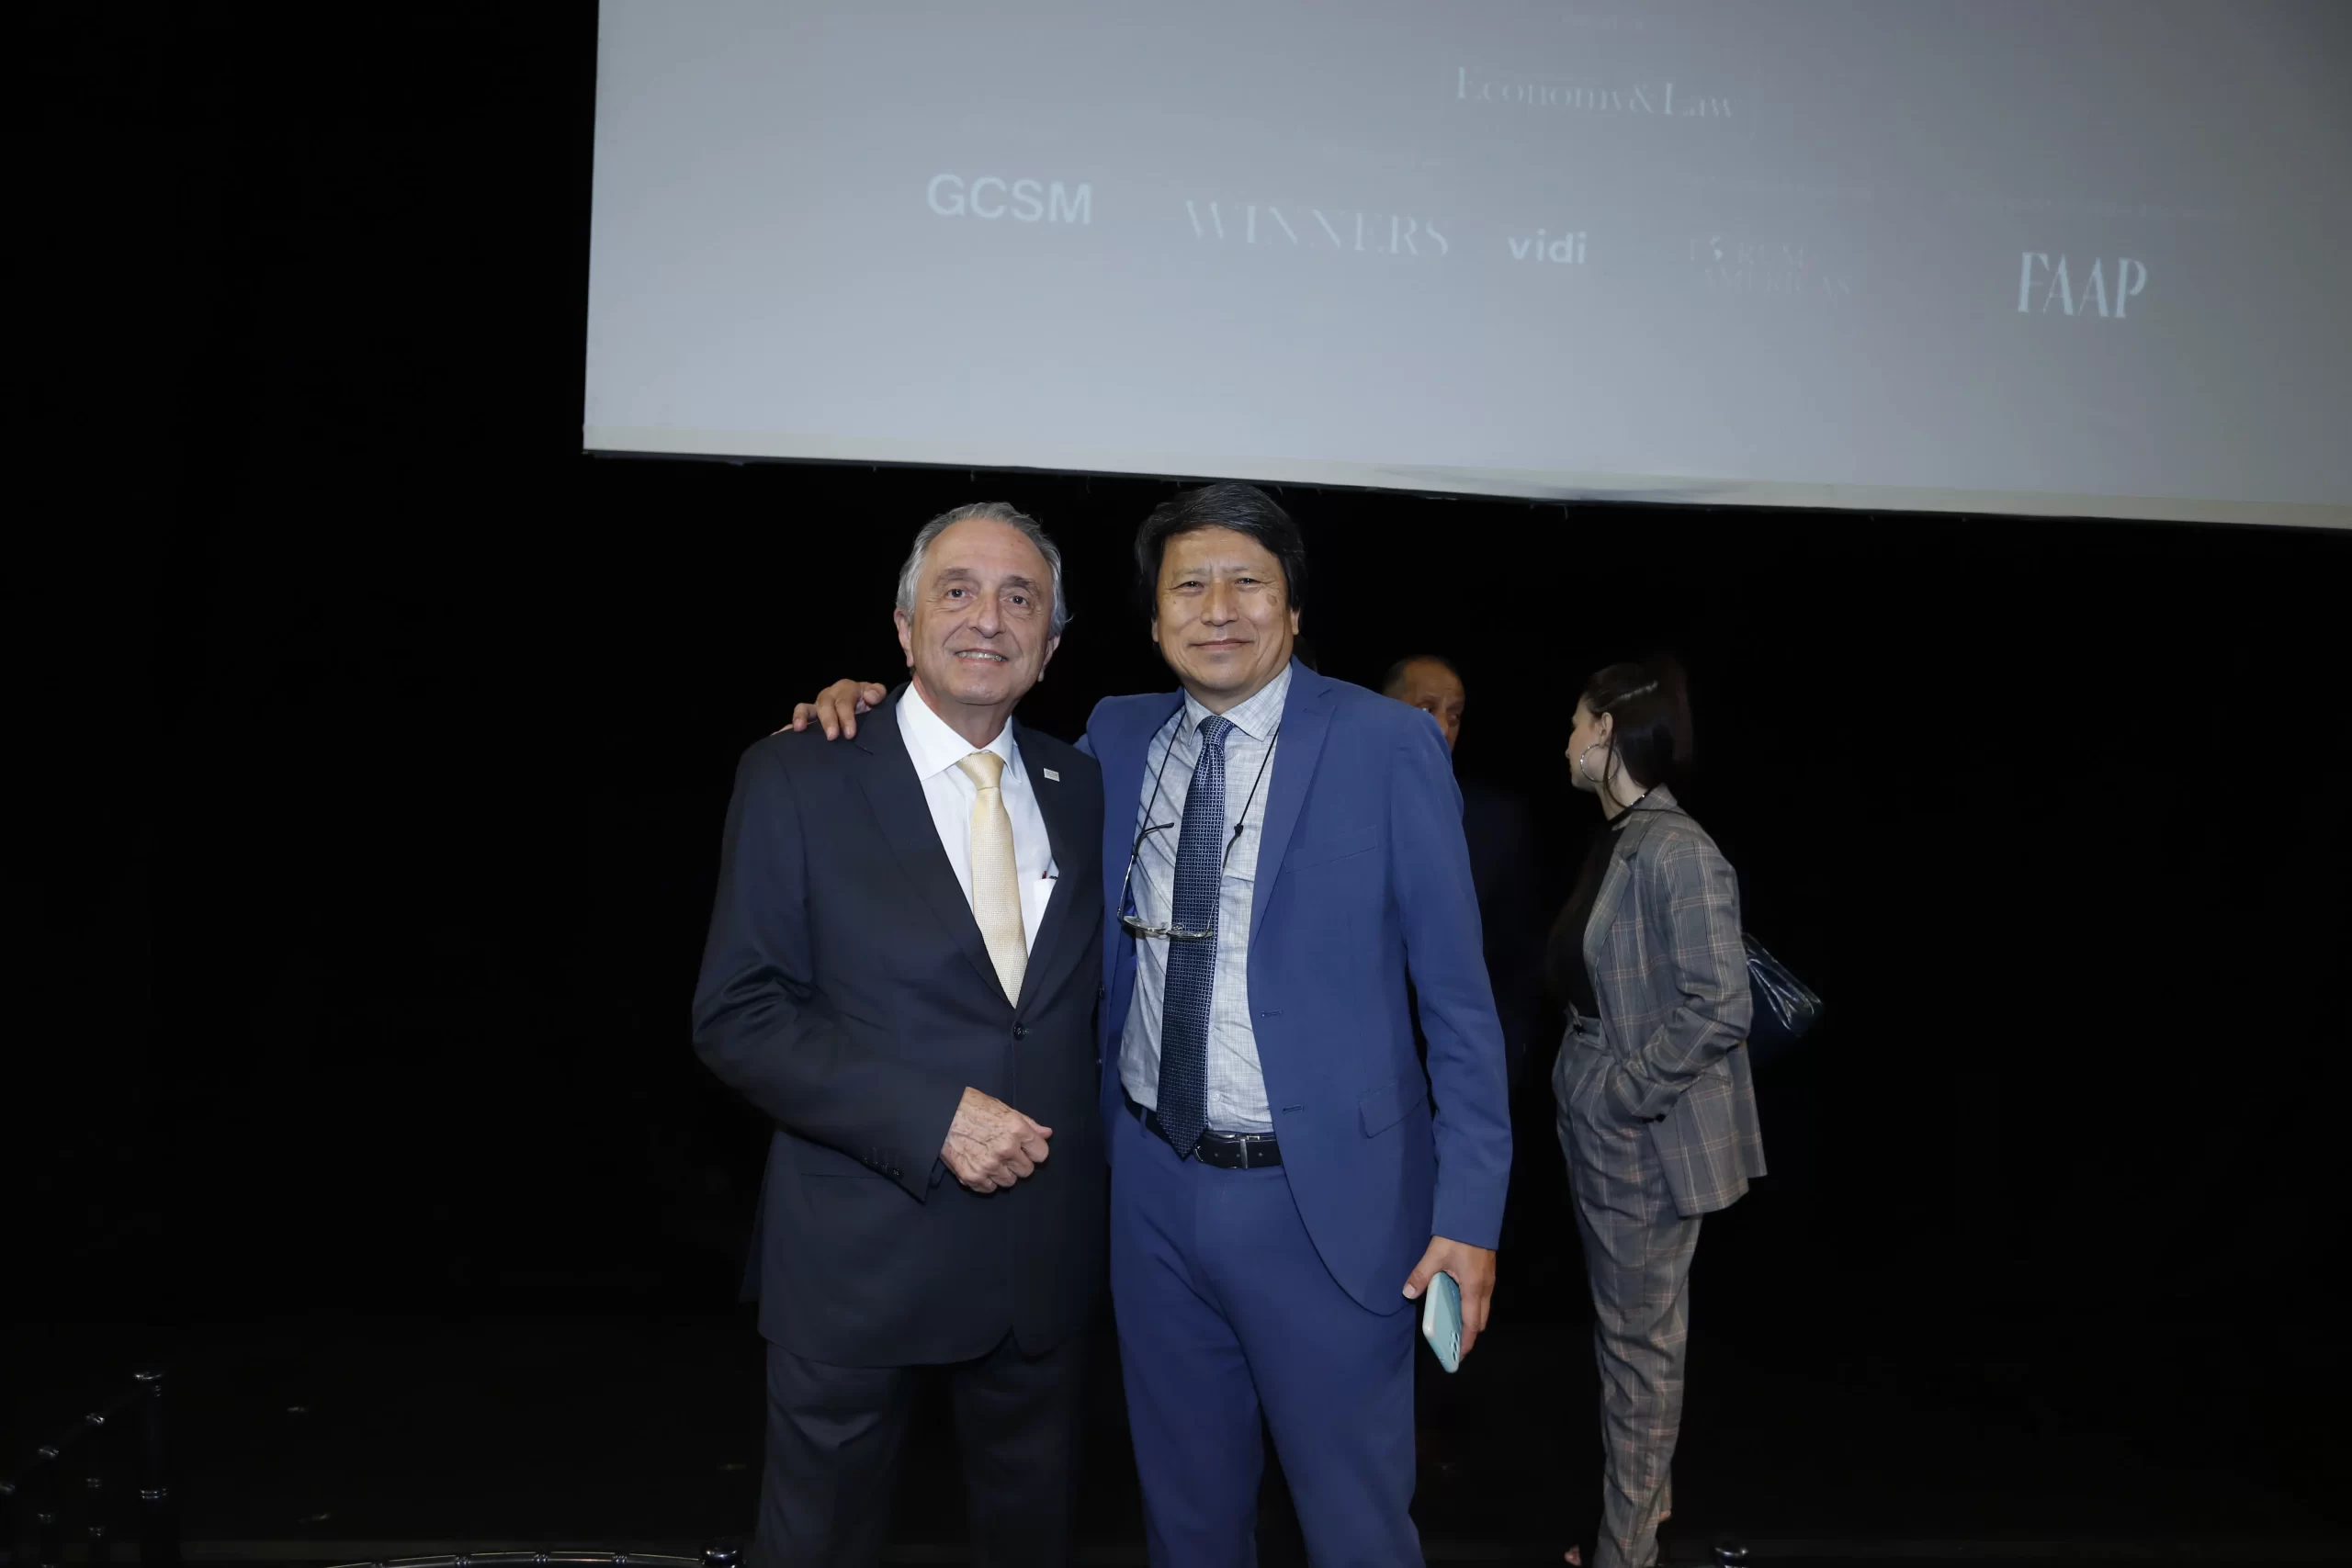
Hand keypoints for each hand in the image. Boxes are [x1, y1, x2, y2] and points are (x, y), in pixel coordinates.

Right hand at [781, 679, 889, 738]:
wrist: (865, 710)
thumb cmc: (870, 704)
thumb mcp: (876, 696)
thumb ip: (877, 693)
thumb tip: (870, 697)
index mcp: (846, 689)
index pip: (844, 701)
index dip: (846, 716)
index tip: (850, 733)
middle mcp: (829, 696)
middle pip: (824, 704)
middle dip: (828, 720)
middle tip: (832, 736)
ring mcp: (817, 707)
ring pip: (805, 708)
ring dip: (801, 717)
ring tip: (799, 729)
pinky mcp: (809, 719)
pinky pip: (797, 720)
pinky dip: (788, 728)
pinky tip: (780, 735)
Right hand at [941, 1087, 1052, 1192]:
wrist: (939, 1114)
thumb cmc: (971, 1107)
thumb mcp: (1003, 1109)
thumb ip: (1028, 1124)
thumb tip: (1047, 1134)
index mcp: (1016, 1130)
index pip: (1042, 1154)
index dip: (1033, 1151)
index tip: (1025, 1149)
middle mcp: (1005, 1150)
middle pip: (1027, 1171)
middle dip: (1018, 1163)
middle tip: (1005, 1153)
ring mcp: (989, 1166)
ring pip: (1009, 1182)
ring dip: (1002, 1173)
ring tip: (989, 1158)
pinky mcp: (972, 1177)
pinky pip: (990, 1189)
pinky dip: (986, 1181)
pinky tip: (978, 1165)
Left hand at [1403, 1235, 1496, 1360]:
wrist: (1475, 1214)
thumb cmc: (1458, 1236)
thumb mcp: (1435, 1255)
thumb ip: (1421, 1275)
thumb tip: (1408, 1292)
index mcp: (1473, 1288)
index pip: (1471, 1323)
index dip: (1466, 1341)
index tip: (1458, 1355)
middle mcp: (1485, 1288)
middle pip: (1480, 1320)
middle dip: (1468, 1333)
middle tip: (1453, 1341)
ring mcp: (1489, 1280)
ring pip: (1483, 1308)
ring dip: (1470, 1319)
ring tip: (1453, 1324)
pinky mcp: (1488, 1272)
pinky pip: (1482, 1297)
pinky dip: (1472, 1306)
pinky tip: (1457, 1301)